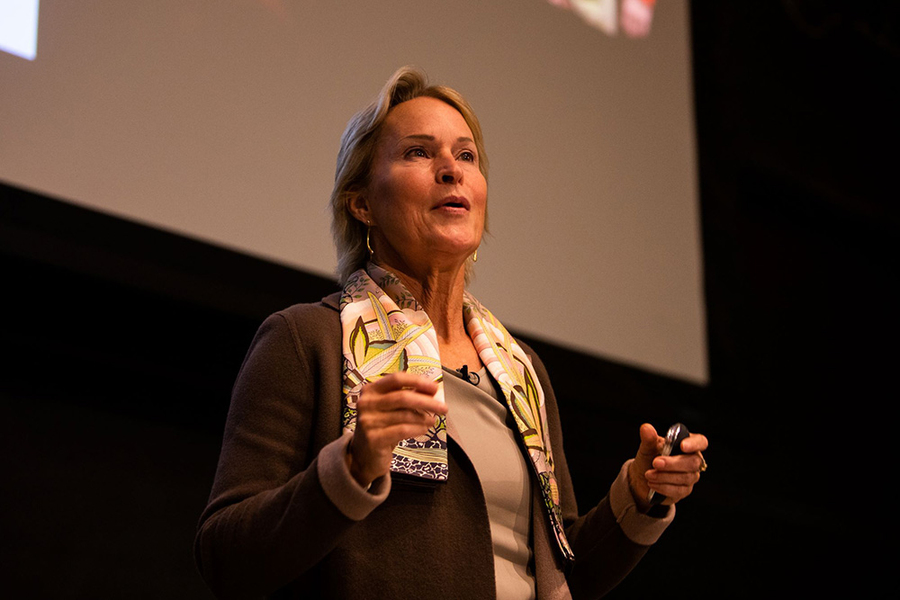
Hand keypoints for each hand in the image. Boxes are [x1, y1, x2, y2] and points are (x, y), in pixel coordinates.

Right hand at [346, 372, 446, 486]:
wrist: (364, 455)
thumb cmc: (381, 427)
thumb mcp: (391, 408)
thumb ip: (407, 396)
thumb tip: (431, 390)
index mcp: (370, 390)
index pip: (396, 379)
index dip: (417, 381)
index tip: (434, 387)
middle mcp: (366, 403)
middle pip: (403, 397)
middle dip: (427, 402)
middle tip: (443, 408)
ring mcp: (368, 421)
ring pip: (405, 415)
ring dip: (424, 418)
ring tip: (432, 421)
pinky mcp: (373, 438)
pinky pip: (402, 430)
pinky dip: (417, 429)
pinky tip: (423, 429)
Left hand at [629, 423, 707, 509]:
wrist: (641, 477)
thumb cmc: (649, 457)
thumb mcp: (647, 447)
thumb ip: (649, 438)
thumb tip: (646, 428)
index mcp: (687, 444)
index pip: (700, 442)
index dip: (694, 444)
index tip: (682, 446)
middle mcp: (693, 460)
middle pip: (693, 462)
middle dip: (673, 463)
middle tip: (655, 463)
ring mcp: (691, 476)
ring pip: (686, 477)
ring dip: (664, 476)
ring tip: (648, 474)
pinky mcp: (684, 490)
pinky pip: (679, 490)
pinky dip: (664, 487)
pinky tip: (652, 484)